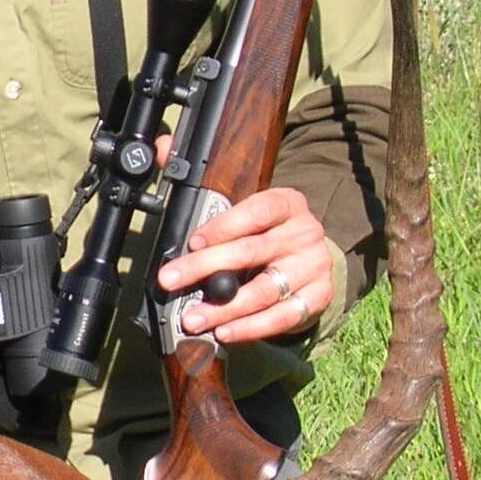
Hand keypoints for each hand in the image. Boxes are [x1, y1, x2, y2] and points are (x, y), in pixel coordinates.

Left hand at [155, 183, 330, 344]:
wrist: (310, 256)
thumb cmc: (266, 229)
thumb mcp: (244, 205)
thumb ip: (202, 182)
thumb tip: (162, 148)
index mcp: (286, 203)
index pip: (257, 210)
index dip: (224, 225)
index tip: (192, 240)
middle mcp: (304, 232)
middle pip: (252, 251)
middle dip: (205, 267)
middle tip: (171, 280)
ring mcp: (314, 267)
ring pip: (265, 290)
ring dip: (225, 308)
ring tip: (193, 318)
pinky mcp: (318, 297)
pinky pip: (283, 317)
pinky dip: (251, 328)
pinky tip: (226, 331)